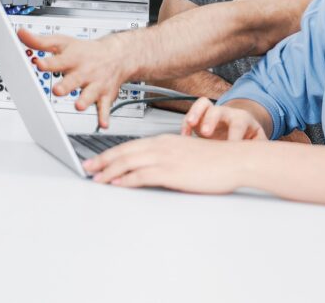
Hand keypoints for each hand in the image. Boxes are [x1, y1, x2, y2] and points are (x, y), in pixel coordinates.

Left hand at [17, 30, 133, 128]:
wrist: (117, 55)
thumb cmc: (85, 51)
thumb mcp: (62, 42)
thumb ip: (40, 42)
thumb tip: (21, 33)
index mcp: (73, 58)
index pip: (58, 60)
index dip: (48, 63)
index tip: (39, 63)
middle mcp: (84, 71)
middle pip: (74, 79)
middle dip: (66, 85)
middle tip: (57, 90)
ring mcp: (95, 84)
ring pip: (90, 93)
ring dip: (85, 100)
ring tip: (79, 106)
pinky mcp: (104, 96)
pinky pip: (105, 107)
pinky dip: (104, 116)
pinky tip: (103, 125)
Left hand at [83, 134, 246, 192]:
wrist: (236, 159)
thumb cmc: (217, 160)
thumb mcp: (187, 155)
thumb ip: (169, 159)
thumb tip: (155, 168)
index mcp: (164, 141)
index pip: (130, 146)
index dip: (111, 154)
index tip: (98, 160)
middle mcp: (162, 146)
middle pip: (124, 152)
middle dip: (103, 161)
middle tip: (87, 168)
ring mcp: (166, 158)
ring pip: (129, 162)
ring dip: (109, 171)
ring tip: (96, 178)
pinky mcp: (172, 172)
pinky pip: (142, 175)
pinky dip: (125, 179)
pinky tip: (116, 184)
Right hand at [181, 98, 267, 140]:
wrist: (240, 128)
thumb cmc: (248, 137)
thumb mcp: (258, 141)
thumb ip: (261, 147)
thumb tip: (264, 158)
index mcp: (243, 119)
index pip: (239, 124)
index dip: (234, 135)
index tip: (231, 148)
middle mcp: (226, 113)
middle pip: (218, 110)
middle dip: (211, 120)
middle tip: (207, 133)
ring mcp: (212, 113)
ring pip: (203, 105)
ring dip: (195, 114)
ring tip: (190, 125)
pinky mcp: (200, 118)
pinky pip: (191, 115)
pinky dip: (185, 125)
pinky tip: (184, 136)